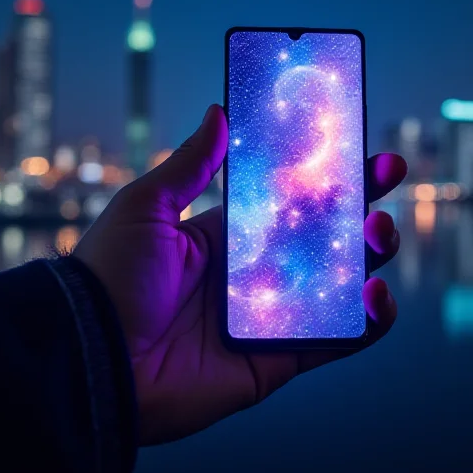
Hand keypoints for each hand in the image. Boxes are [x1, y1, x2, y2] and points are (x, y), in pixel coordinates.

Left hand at [74, 104, 406, 444]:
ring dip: (371, 256)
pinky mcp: (278, 359)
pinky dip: (366, 323)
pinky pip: (335, 341)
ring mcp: (271, 316)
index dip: (326, 175)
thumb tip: (218, 112)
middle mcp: (255, 273)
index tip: (359, 148)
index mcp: (227, 235)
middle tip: (385, 176)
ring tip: (378, 232)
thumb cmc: (108, 278)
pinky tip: (375, 296)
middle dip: (361, 206)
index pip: (290, 200)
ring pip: (340, 285)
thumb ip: (191, 165)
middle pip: (325, 237)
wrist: (88, 356)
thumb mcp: (146, 207)